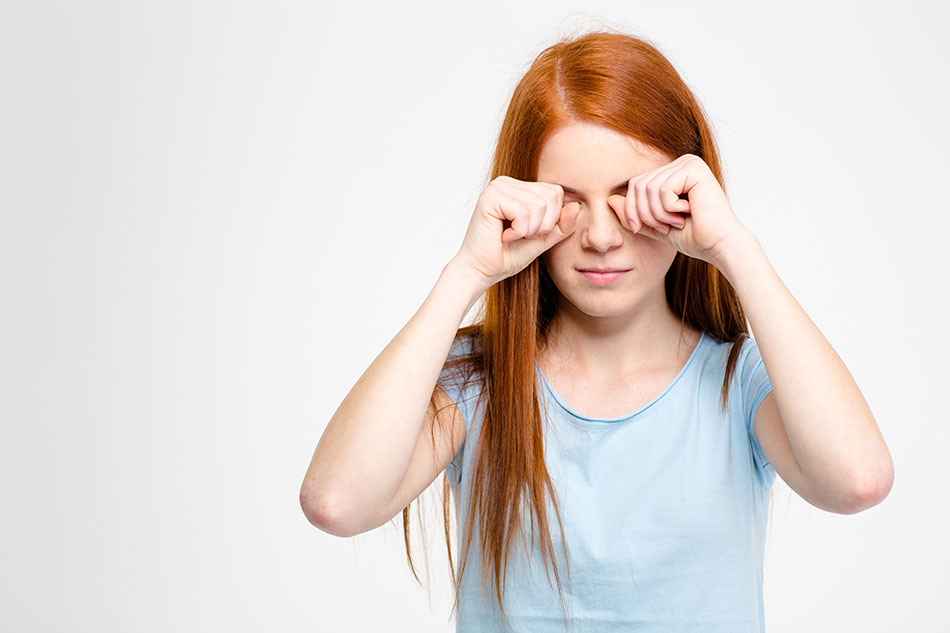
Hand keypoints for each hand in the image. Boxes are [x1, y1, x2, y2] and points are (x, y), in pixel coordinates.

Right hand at [455, 176, 580, 286]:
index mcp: (519, 188)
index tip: (528, 233)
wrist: (481, 272)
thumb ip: (561, 224)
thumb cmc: (506, 256)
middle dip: (542, 225)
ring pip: (539, 205)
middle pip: (550, 196)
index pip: (555, 192)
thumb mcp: (542, 239)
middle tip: (519, 236)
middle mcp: (507, 182)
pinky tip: (502, 236)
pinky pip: (524, 212)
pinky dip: (519, 231)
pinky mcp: (491, 197)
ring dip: (529, 230)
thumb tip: (577, 205)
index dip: (550, 219)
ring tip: (511, 236)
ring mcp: (498, 187)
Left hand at [606, 154, 750, 266]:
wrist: (718, 245)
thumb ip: (634, 214)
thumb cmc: (693, 237)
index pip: (635, 185)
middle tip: (664, 228)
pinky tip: (688, 213)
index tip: (643, 228)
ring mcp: (688, 163)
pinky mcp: (694, 168)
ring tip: (676, 222)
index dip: (631, 210)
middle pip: (638, 184)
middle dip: (644, 213)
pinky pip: (662, 189)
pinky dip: (669, 208)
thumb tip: (609, 199)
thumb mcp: (655, 226)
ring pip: (648, 188)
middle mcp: (680, 163)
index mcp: (672, 173)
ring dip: (658, 214)